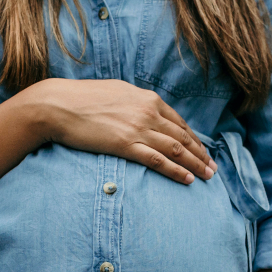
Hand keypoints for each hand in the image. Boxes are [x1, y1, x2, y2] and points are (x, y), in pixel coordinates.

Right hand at [25, 78, 216, 184]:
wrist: (58, 105)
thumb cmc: (82, 98)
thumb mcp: (117, 92)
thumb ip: (135, 102)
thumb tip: (144, 109)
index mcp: (148, 99)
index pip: (179, 122)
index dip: (194, 139)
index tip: (203, 151)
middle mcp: (148, 112)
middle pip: (183, 137)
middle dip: (201, 154)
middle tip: (213, 168)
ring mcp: (138, 128)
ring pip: (175, 149)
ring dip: (195, 164)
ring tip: (207, 176)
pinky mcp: (125, 144)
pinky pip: (157, 160)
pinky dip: (175, 170)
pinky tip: (187, 179)